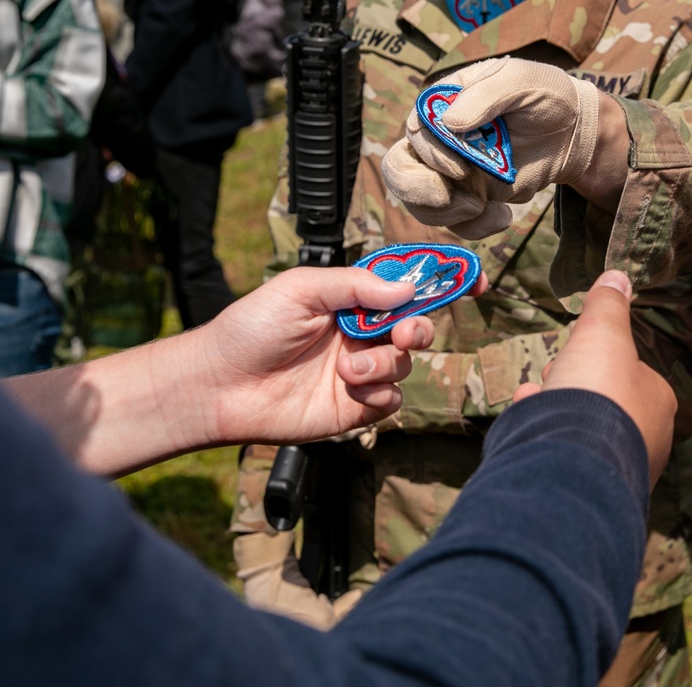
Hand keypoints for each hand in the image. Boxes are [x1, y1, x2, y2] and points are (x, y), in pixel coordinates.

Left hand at [4, 265, 484, 476]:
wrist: (221, 386)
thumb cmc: (250, 329)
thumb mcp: (300, 289)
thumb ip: (355, 285)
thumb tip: (407, 287)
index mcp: (348, 299)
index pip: (401, 287)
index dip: (436, 283)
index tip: (470, 283)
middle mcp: (359, 333)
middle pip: (415, 326)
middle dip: (418, 328)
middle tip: (403, 333)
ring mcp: (359, 370)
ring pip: (404, 364)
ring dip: (384, 363)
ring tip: (347, 369)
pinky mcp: (354, 407)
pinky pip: (392, 399)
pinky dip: (380, 393)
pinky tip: (351, 389)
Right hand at [382, 57, 600, 238]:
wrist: (569, 133)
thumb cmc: (545, 98)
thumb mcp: (523, 81)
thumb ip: (488, 94)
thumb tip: (449, 123)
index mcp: (441, 105)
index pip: (414, 132)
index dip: (430, 155)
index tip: (460, 168)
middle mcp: (436, 141)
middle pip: (398, 170)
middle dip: (418, 191)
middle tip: (450, 198)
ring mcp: (448, 174)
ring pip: (420, 204)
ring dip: (448, 214)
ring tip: (483, 208)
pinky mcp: (467, 199)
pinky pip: (453, 225)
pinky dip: (474, 228)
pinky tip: (502, 216)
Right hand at [513, 270, 674, 481]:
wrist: (574, 461)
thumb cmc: (596, 392)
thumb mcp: (601, 334)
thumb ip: (608, 306)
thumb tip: (618, 276)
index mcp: (658, 401)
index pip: (629, 371)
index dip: (596, 357)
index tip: (573, 351)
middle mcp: (648, 439)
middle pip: (604, 400)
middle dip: (574, 384)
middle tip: (554, 375)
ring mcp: (620, 468)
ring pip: (583, 427)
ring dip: (555, 406)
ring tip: (535, 397)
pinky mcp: (589, 488)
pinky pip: (566, 451)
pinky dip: (545, 432)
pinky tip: (528, 422)